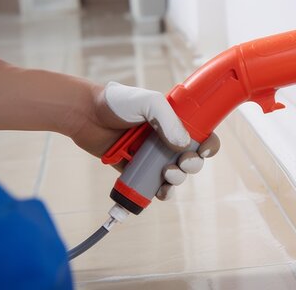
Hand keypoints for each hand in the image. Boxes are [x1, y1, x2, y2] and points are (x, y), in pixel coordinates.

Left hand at [69, 82, 219, 199]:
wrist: (86, 113)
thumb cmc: (118, 101)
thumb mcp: (150, 102)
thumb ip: (169, 121)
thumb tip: (183, 145)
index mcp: (176, 121)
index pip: (202, 134)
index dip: (209, 145)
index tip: (204, 151)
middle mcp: (167, 139)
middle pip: (192, 159)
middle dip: (192, 165)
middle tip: (182, 162)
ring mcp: (152, 156)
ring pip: (176, 175)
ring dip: (178, 179)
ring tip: (167, 174)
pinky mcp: (137, 169)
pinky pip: (154, 186)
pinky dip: (161, 193)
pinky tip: (160, 192)